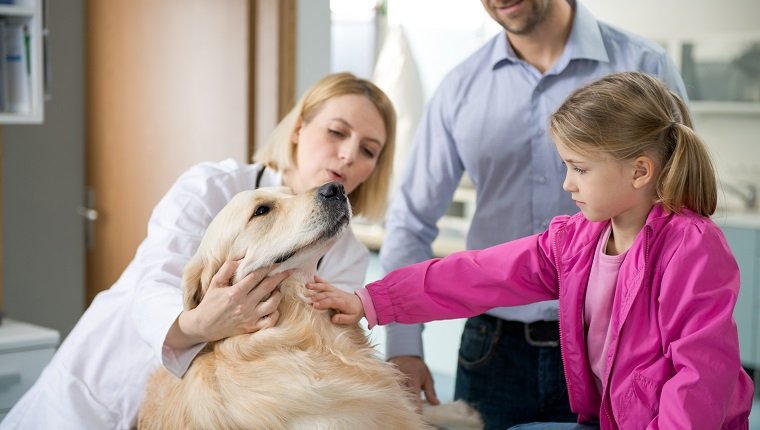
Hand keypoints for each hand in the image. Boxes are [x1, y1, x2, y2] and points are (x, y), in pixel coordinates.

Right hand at [167, 260, 288, 348]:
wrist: (203, 326)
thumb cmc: (210, 303)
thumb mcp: (215, 283)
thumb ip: (227, 269)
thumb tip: (241, 260)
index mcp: (235, 292)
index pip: (256, 276)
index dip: (267, 267)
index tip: (275, 262)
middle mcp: (245, 305)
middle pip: (268, 287)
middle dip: (279, 276)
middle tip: (288, 270)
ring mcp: (250, 317)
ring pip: (272, 304)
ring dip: (278, 294)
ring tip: (279, 289)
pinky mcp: (252, 327)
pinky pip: (270, 321)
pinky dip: (275, 314)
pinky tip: (274, 307)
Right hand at [306, 275, 364, 324]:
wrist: (361, 303)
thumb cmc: (355, 312)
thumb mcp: (352, 319)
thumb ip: (343, 319)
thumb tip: (333, 319)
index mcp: (343, 302)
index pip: (332, 301)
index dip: (323, 303)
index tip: (314, 306)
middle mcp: (338, 295)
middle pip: (326, 294)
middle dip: (316, 296)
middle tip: (306, 300)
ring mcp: (336, 291)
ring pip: (325, 287)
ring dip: (316, 286)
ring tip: (307, 286)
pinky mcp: (334, 289)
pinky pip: (327, 283)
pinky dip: (320, 280)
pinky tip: (314, 277)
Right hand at [389, 355, 439, 409]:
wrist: (406, 355)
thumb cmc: (418, 368)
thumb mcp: (428, 378)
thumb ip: (431, 392)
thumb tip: (436, 404)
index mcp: (414, 378)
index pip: (415, 395)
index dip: (417, 405)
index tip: (419, 414)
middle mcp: (403, 378)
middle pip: (404, 395)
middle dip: (407, 405)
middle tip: (411, 413)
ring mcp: (394, 377)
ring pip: (395, 392)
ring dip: (399, 400)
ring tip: (402, 408)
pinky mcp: (389, 378)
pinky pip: (390, 388)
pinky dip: (393, 395)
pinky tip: (394, 401)